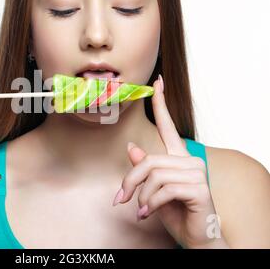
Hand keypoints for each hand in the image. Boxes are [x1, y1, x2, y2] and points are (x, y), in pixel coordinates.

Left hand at [113, 75, 227, 248]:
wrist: (196, 237)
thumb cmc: (175, 212)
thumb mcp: (152, 189)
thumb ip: (144, 168)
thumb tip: (131, 147)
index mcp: (179, 158)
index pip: (168, 126)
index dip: (161, 104)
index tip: (158, 82)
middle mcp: (190, 161)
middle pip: (148, 161)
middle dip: (130, 182)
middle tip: (121, 199)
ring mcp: (197, 174)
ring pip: (154, 175)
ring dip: (141, 196)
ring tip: (140, 209)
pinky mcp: (199, 188)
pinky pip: (163, 190)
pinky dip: (149, 204)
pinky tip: (147, 214)